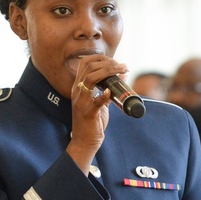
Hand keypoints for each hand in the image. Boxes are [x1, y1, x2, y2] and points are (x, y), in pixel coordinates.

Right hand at [68, 55, 128, 172]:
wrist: (85, 141)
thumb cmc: (92, 122)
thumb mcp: (100, 103)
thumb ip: (107, 91)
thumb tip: (120, 78)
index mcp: (79, 86)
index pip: (85, 62)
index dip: (101, 58)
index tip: (116, 62)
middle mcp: (77, 91)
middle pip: (89, 66)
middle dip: (108, 62)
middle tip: (123, 66)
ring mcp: (81, 101)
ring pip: (90, 78)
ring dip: (108, 72)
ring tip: (122, 71)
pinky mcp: (88, 113)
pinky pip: (95, 101)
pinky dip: (103, 95)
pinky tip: (110, 92)